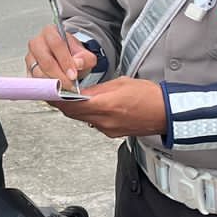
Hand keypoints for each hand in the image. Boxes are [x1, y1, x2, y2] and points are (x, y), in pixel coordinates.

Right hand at [25, 25, 94, 85]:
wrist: (66, 60)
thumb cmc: (72, 55)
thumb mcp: (84, 55)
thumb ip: (84, 58)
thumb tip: (78, 64)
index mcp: (50, 32)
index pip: (56, 44)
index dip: (65, 61)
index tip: (73, 75)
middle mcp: (37, 43)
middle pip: (45, 60)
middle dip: (59, 76)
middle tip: (70, 86)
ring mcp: (30, 57)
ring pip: (38, 72)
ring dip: (52, 84)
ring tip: (64, 89)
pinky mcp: (27, 70)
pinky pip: (34, 81)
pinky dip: (45, 88)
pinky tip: (55, 92)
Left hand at [53, 76, 167, 139]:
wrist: (167, 113)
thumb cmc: (150, 96)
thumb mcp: (121, 83)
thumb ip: (98, 89)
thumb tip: (82, 92)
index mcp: (106, 105)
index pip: (72, 104)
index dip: (57, 98)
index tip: (49, 91)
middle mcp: (105, 121)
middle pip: (73, 114)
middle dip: (62, 103)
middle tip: (54, 92)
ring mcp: (108, 129)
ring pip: (82, 119)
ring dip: (74, 109)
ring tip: (70, 97)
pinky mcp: (112, 133)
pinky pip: (93, 123)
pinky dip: (87, 114)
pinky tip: (89, 106)